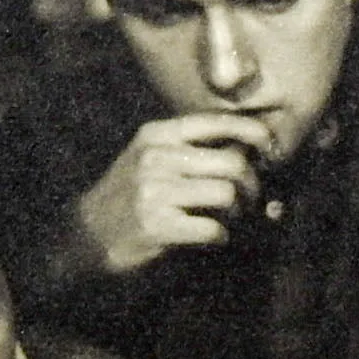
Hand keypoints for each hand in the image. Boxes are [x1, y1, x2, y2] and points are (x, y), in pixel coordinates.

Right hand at [75, 113, 274, 274]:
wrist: (87, 234)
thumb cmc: (132, 195)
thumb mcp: (152, 157)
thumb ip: (191, 148)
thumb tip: (250, 149)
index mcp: (157, 134)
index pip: (216, 122)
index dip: (254, 133)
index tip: (271, 149)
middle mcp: (155, 156)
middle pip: (232, 162)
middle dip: (252, 184)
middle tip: (249, 199)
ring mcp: (154, 190)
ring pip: (227, 194)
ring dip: (238, 211)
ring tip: (228, 218)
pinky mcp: (157, 224)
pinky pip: (213, 228)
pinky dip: (221, 236)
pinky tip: (212, 236)